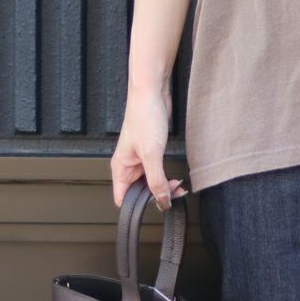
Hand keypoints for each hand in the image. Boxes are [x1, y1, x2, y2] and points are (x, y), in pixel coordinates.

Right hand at [110, 86, 188, 210]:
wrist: (152, 92)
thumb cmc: (144, 117)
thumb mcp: (151, 153)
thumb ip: (156, 180)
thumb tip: (162, 201)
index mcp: (120, 168)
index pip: (123, 200)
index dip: (137, 208)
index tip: (156, 208)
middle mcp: (128, 165)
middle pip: (139, 192)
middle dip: (156, 196)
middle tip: (174, 195)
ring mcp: (140, 157)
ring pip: (150, 181)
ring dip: (164, 186)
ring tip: (178, 186)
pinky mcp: (152, 149)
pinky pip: (158, 170)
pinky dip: (166, 175)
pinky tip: (176, 177)